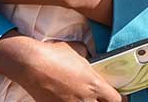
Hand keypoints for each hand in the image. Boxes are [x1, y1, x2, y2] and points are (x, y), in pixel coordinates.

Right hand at [0, 34, 120, 101]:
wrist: (30, 64)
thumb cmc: (54, 54)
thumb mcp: (78, 50)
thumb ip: (88, 58)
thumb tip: (90, 58)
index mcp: (94, 84)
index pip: (115, 99)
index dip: (117, 99)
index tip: (115, 97)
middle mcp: (85, 99)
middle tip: (99, 99)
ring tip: (83, 99)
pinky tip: (67, 99)